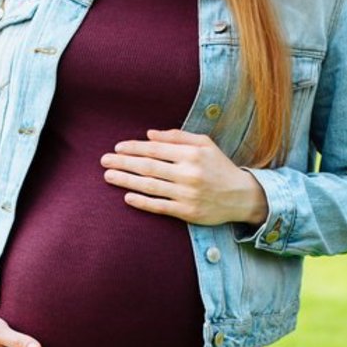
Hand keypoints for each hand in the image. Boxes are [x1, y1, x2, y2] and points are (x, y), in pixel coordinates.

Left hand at [101, 128, 268, 225]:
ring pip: (150, 186)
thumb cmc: (219, 166)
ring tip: (108, 176)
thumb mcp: (204, 144)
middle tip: (104, 161)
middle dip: (123, 163)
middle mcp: (189, 173)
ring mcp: (187, 194)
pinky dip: (142, 202)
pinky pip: (159, 206)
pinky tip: (127, 196)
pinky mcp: (187, 212)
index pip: (155, 149)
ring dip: (126, 180)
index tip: (117, 148)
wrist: (242, 196)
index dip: (133, 148)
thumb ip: (177, 137)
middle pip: (148, 167)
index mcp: (191, 153)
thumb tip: (149, 135)